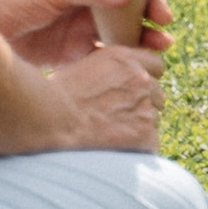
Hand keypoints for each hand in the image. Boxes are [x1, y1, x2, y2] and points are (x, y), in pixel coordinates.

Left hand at [0, 0, 171, 66]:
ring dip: (144, 37)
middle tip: (165, 21)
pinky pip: (107, 56)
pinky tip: (136, 65)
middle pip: (130, 2)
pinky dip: (124, 60)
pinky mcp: (73, 55)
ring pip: (123, 31)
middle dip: (152, 10)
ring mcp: (81, 27)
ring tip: (161, 46)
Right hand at [36, 42, 167, 152]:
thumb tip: (117, 82)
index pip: (156, 66)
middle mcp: (140, 78)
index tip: (131, 94)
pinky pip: (150, 144)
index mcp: (125, 58)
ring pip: (152, 120)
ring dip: (138, 127)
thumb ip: (108, 71)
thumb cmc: (54, 97)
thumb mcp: (83, 68)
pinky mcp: (145, 133)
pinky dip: (137, 149)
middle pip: (157, 94)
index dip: (144, 81)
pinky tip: (115, 150)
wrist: (50, 120)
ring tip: (110, 136)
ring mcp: (145, 105)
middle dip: (142, 105)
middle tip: (117, 119)